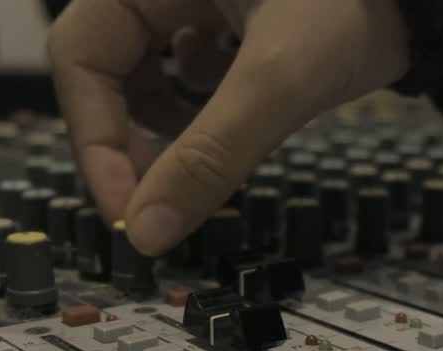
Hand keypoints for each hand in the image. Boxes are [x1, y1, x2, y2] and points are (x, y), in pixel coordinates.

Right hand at [47, 0, 411, 255]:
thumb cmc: (360, 2)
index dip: (94, 142)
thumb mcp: (282, 79)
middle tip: (165, 204)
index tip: (130, 215)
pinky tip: (240, 118)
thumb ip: (213, 154)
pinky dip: (202, 105)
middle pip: (105, 70)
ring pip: (146, 73)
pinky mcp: (233, 12)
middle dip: (130, 142)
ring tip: (205, 164)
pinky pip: (190, 66)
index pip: (81, 59)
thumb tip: (148, 235)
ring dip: (165, 129)